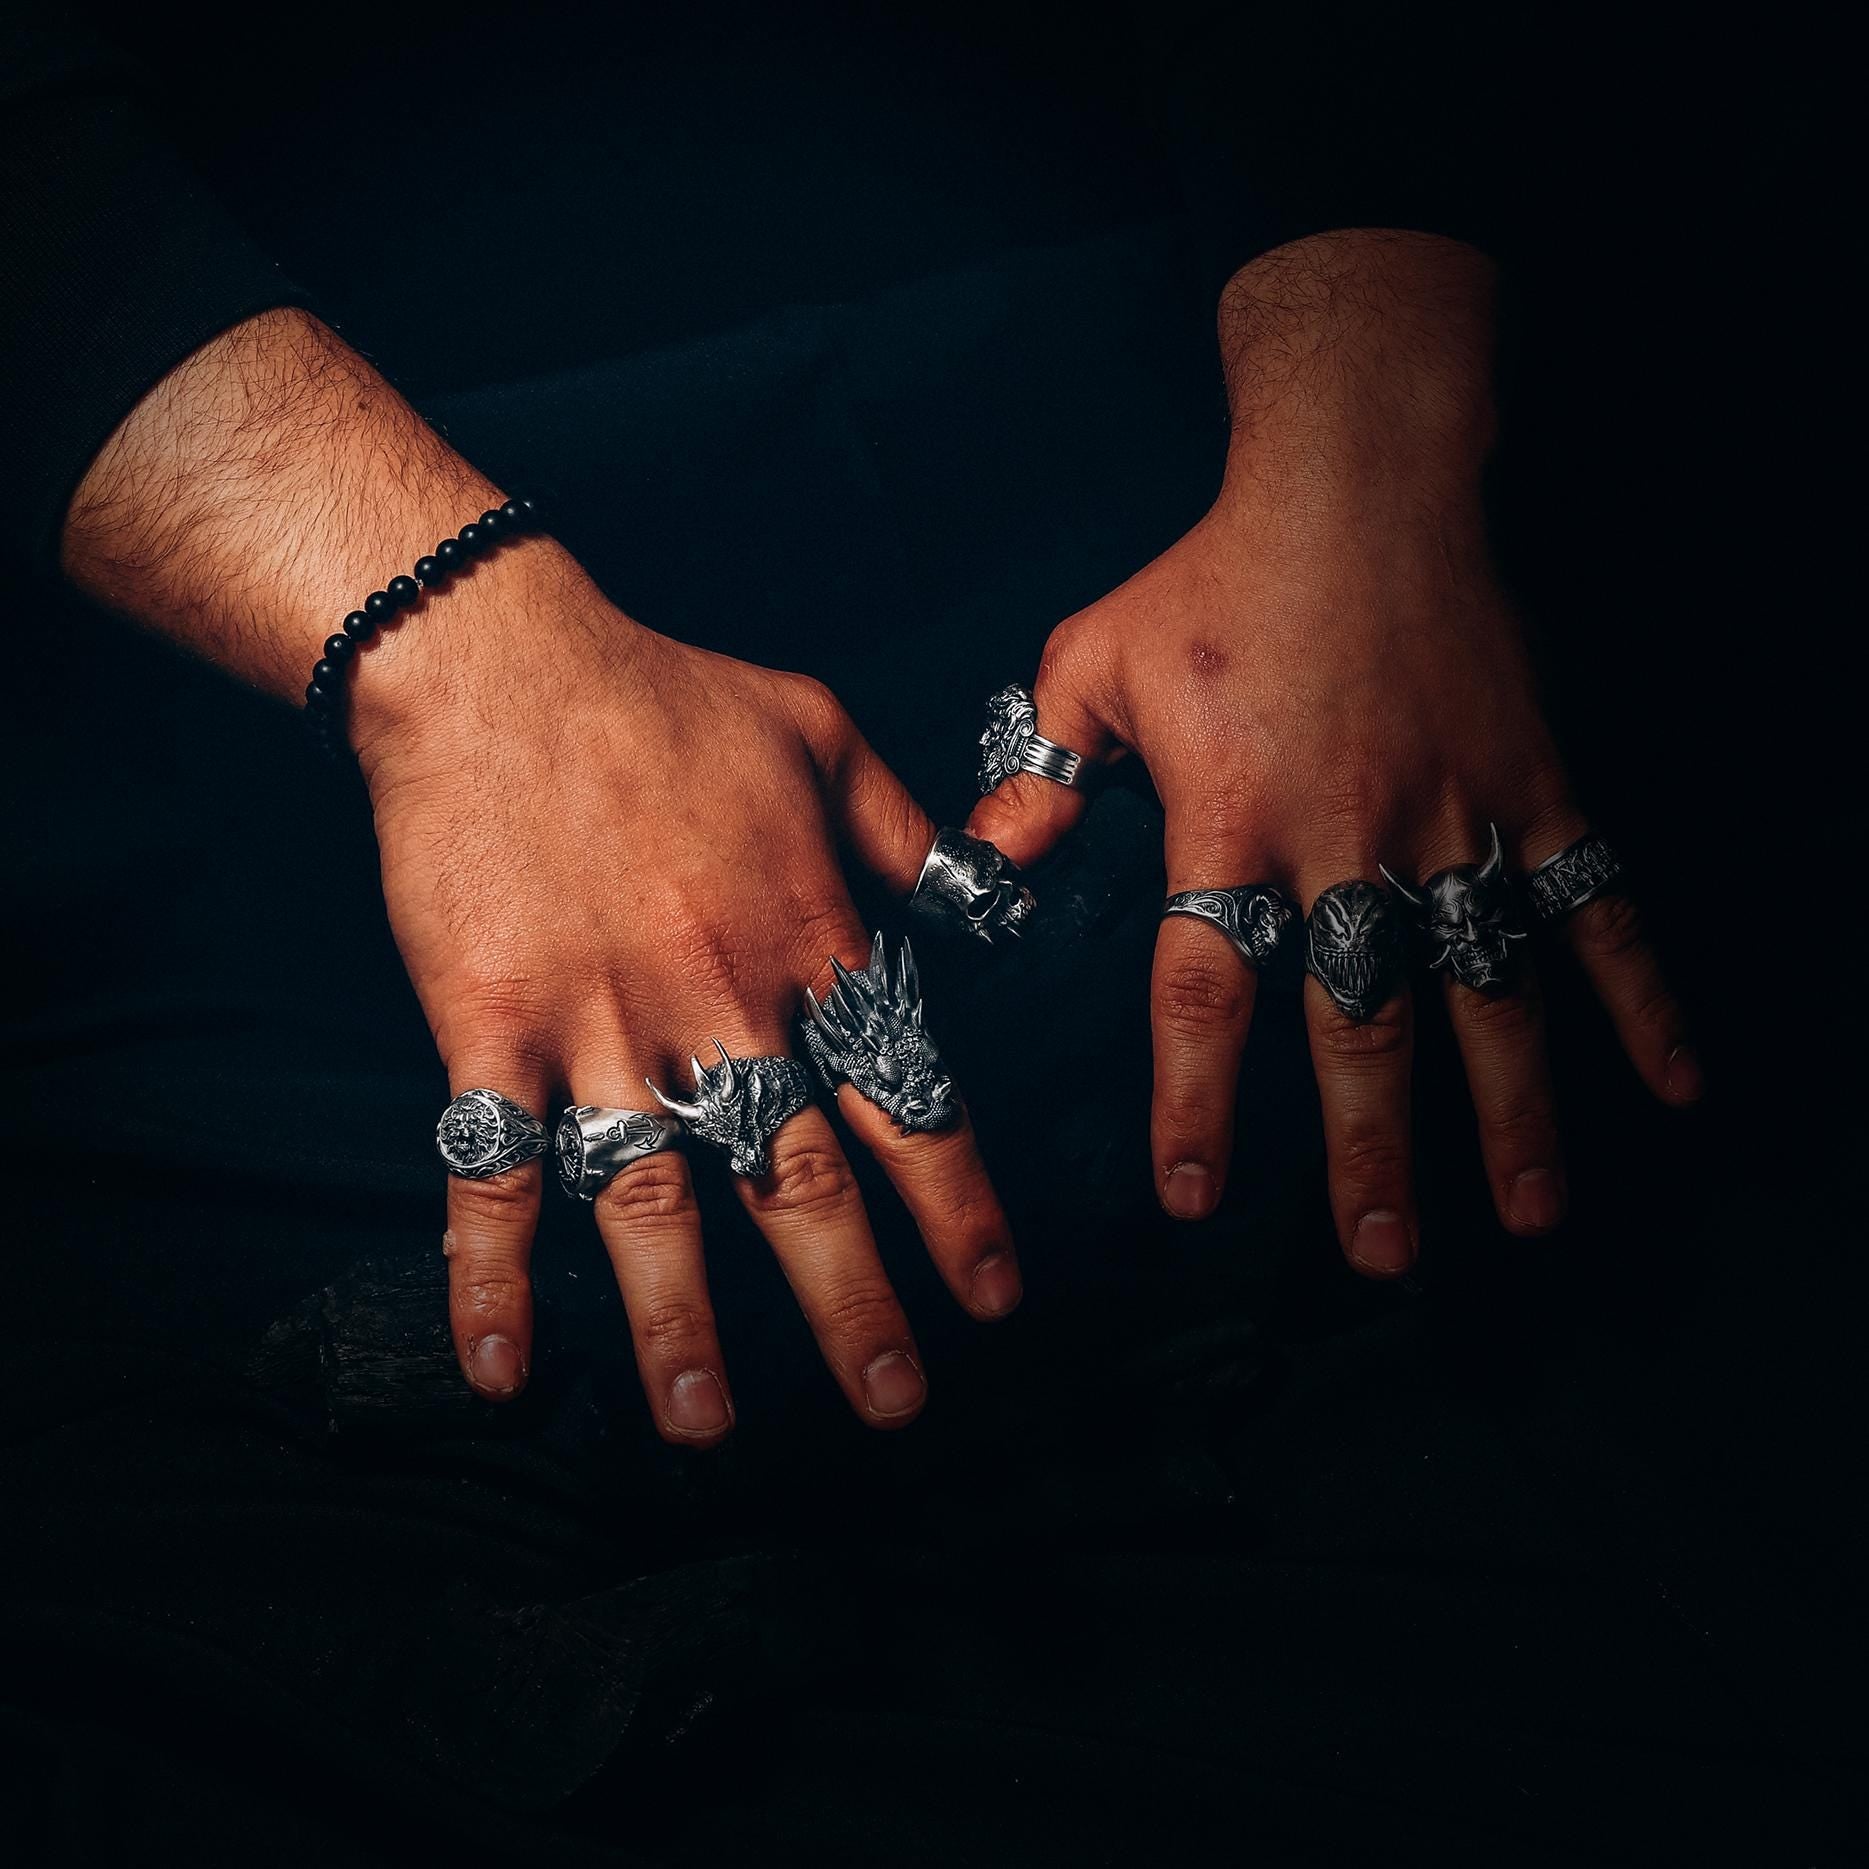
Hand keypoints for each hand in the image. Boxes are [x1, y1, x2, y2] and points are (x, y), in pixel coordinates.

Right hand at [61, 309, 1018, 1439]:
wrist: (498, 656)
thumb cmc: (666, 690)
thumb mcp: (823, 731)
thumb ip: (908, 831)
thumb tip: (985, 898)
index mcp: (809, 938)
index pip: (904, 1098)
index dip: (955, 1206)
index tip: (994, 1297)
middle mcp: (720, 1001)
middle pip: (800, 1180)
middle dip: (852, 1302)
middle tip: (892, 1406)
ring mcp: (602, 1023)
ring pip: (654, 1203)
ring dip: (682, 1325)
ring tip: (708, 1428)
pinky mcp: (490, 1027)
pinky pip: (488, 1175)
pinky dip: (491, 1278)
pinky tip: (503, 1371)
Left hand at [969, 231, 1697, 1275]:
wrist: (1358, 476)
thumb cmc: (1212, 574)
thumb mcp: (1089, 662)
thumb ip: (1038, 778)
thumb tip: (982, 871)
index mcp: (1231, 820)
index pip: (1206, 993)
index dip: (1199, 1106)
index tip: (1194, 1199)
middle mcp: (1347, 837)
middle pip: (1361, 1023)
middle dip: (1369, 1150)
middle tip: (1380, 1253)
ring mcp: (1453, 817)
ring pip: (1487, 988)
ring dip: (1509, 1109)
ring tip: (1521, 1213)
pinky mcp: (1533, 785)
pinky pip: (1598, 904)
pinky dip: (1640, 996)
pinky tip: (1673, 1083)